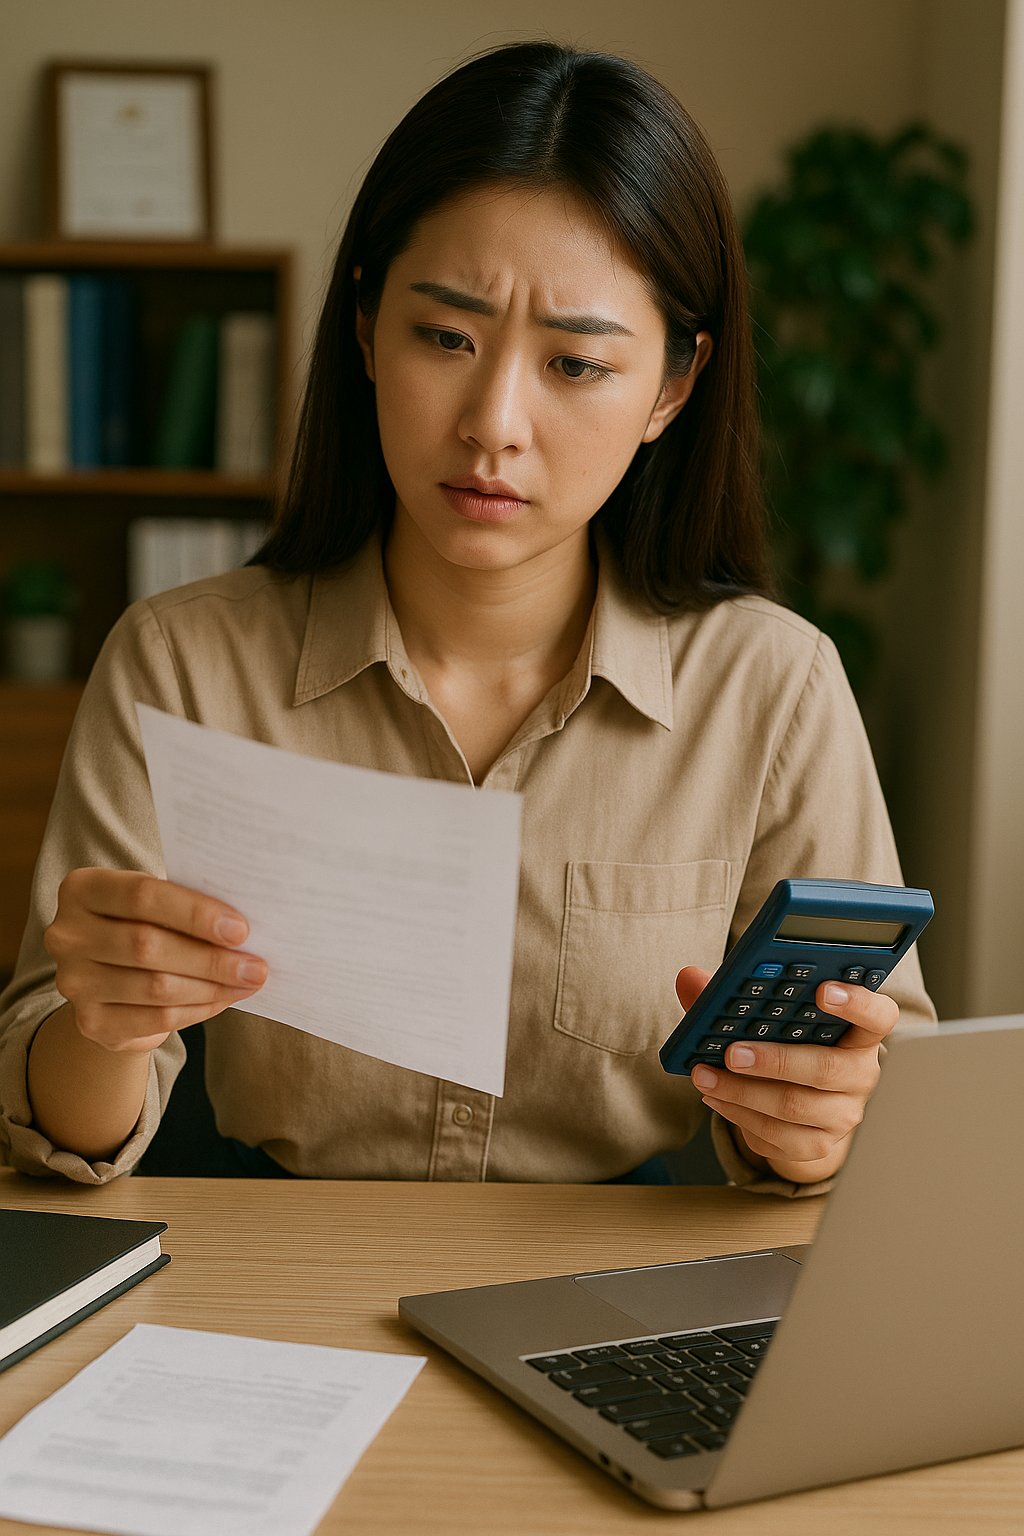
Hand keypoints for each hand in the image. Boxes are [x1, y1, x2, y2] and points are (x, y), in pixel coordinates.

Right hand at [44, 869, 267, 1053]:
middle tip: (256, 965)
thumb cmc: (146, 925)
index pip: (143, 895)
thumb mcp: (156, 904)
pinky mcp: (90, 1021)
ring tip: (248, 982)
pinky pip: (155, 1018)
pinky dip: (198, 1010)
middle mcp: (67, 934)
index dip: (194, 913)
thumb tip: (242, 928)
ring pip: (156, 987)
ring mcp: (73, 981)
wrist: (111, 978)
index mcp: (83, 889)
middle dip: (211, 958)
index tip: (240, 929)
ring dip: (212, 987)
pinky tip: (223, 999)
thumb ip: (185, 905)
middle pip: (148, 945)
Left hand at [675, 965, 898, 1182]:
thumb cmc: (789, 1047)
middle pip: (826, 1068)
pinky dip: (741, 1117)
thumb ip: (733, 995)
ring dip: (743, 1092)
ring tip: (706, 1077)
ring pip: (795, 1106)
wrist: (799, 1102)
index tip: (822, 990)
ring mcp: (844, 1114)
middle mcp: (861, 1075)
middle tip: (733, 1052)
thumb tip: (690, 979)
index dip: (856, 1003)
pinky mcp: (820, 1145)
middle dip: (774, 1060)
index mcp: (859, 1034)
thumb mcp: (771, 1019)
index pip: (877, 1016)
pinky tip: (718, 1099)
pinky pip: (780, 1136)